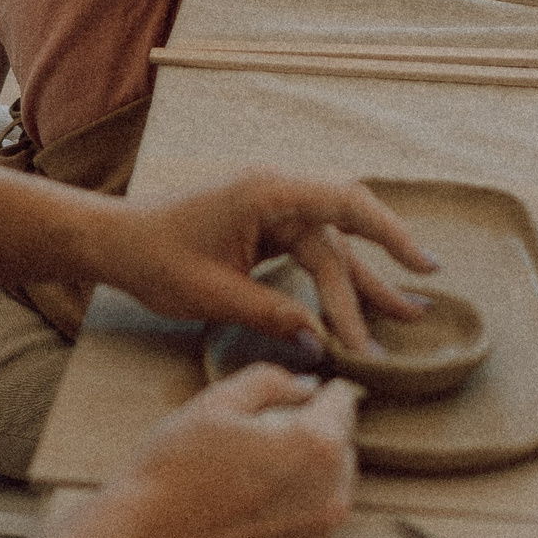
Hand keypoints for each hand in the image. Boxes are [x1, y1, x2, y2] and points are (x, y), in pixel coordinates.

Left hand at [93, 169, 437, 354]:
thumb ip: (272, 315)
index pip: (345, 204)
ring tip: (403, 314)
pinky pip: (312, 254)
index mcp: (267, 193)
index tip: (420, 266)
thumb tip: (322, 344)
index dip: (390, 233)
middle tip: (418, 310)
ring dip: (362, 283)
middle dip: (379, 274)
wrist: (117, 242)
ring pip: (331, 248)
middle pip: (342, 235)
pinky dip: (335, 280)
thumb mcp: (213, 294)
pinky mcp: (267, 228)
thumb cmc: (156, 259)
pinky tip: (358, 303)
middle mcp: (278, 194)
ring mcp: (274, 210)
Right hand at [99, 366, 361, 537]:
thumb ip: (271, 380)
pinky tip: (252, 502)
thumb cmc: (174, 469)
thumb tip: (306, 385)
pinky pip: (315, 518)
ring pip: (331, 482)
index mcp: (317, 444)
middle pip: (341, 444)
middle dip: (313, 431)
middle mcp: (332, 493)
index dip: (318, 390)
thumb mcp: (216, 402)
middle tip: (262, 434)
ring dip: (308, 470)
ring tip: (254, 470)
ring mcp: (320, 533)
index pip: (343, 401)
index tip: (294, 394)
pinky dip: (296, 505)